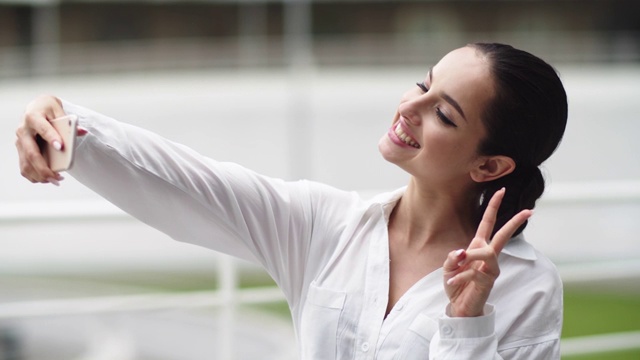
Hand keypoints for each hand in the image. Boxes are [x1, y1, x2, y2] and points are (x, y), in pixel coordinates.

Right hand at [15, 95, 85, 184]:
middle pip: (31, 153)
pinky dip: (35, 176)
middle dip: (43, 168)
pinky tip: (47, 179)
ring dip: (40, 175)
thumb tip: (82, 131)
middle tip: (57, 177)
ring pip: (26, 163)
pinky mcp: (21, 150)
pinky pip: (25, 167)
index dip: (51, 137)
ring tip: (56, 180)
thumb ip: (70, 123)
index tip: (60, 147)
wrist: (36, 108)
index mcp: (33, 117)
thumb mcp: (59, 111)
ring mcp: (20, 142)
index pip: (42, 128)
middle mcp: (23, 131)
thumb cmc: (48, 110)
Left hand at [442, 188, 531, 316]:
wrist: (459, 307)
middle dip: (515, 222)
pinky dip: (459, 276)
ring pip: (486, 252)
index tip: (501, 190)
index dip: (493, 206)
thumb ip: (452, 257)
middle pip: (504, 235)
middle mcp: (488, 255)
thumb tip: (462, 252)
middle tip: (529, 210)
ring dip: (469, 257)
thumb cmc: (456, 284)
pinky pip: (474, 272)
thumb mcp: (448, 267)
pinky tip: (452, 283)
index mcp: (478, 246)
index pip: (487, 223)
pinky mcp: (488, 281)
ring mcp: (491, 268)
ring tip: (455, 269)